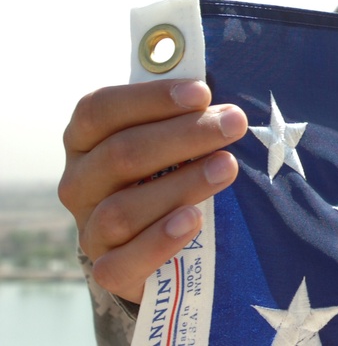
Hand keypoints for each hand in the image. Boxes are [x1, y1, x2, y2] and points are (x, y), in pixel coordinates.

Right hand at [59, 79, 246, 303]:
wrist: (162, 244)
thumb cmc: (169, 172)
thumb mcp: (171, 139)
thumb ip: (184, 116)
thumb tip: (219, 101)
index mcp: (86, 139)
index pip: (100, 110)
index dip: (150, 98)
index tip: (202, 93)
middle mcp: (80, 182)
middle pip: (120, 154)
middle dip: (184, 135)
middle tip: (233, 124)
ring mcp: (90, 228)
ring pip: (122, 209)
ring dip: (181, 185)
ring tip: (227, 167)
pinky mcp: (109, 269)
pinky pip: (122, 262)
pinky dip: (158, 241)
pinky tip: (193, 220)